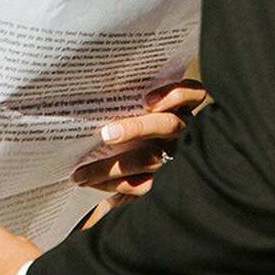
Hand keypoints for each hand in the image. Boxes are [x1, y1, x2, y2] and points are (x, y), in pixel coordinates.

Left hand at [72, 78, 207, 195]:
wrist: (118, 176)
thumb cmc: (117, 130)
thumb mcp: (122, 113)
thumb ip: (121, 103)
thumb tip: (92, 89)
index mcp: (176, 108)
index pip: (193, 93)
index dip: (177, 94)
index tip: (148, 100)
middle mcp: (180, 132)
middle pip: (169, 125)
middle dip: (137, 128)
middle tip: (106, 134)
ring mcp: (174, 159)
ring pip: (150, 159)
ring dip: (112, 165)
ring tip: (81, 173)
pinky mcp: (162, 185)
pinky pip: (142, 185)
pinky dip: (114, 183)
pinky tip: (92, 182)